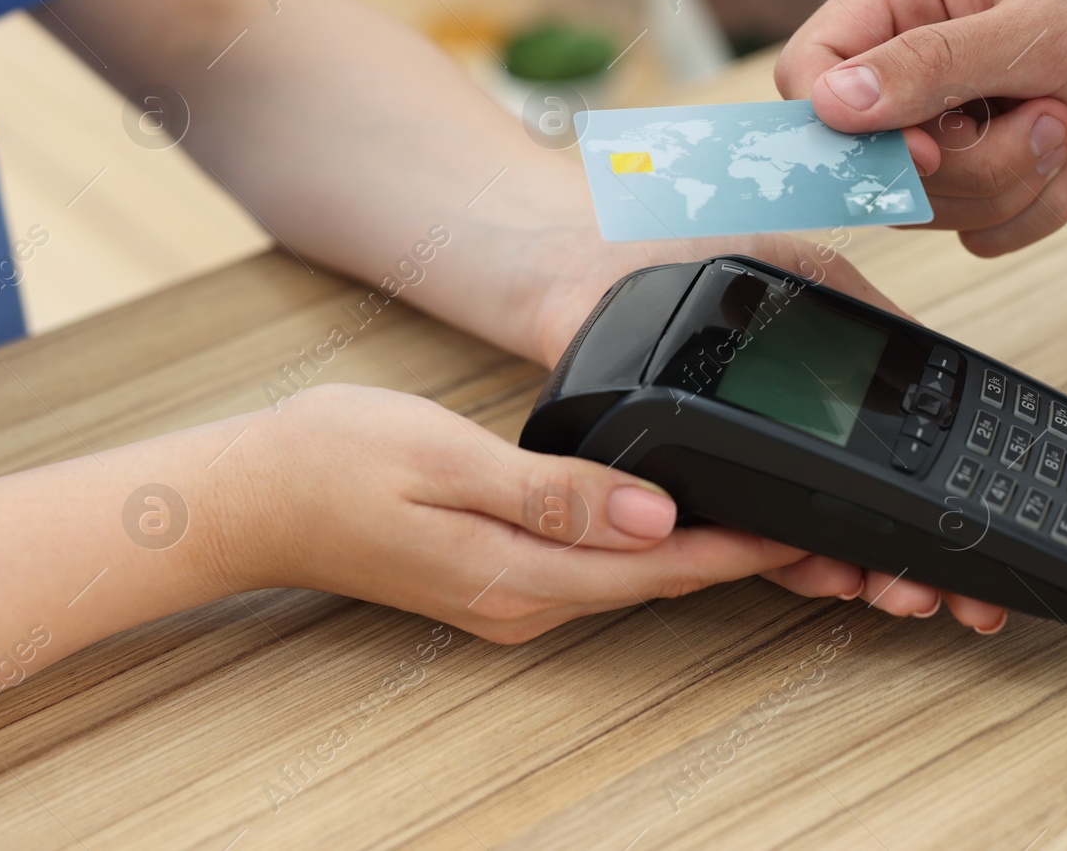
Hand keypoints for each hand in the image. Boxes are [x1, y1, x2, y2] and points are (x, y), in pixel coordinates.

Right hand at [228, 383, 813, 643]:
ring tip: (771, 527)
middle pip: (659, 583)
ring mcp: (510, 602)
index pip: (661, 567)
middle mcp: (524, 605)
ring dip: (703, 557)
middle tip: (816, 532)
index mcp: (520, 577)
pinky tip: (675, 524)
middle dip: (742, 559)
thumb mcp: (447, 460)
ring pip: (632, 581)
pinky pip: (598, 574)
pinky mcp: (498, 584)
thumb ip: (553, 494)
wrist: (250, 497)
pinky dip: (650, 552)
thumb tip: (651, 513)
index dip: (743, 549)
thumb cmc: (335, 462)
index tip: (808, 532)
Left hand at [519, 229, 1011, 632]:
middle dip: (910, 565)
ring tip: (900, 588)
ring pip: (809, 541)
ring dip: (860, 570)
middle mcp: (782, 446)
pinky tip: (827, 567)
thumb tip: (930, 358)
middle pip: (859, 521)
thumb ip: (863, 312)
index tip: (971, 554)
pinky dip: (788, 559)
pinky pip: (740, 534)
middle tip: (946, 591)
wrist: (591, 268)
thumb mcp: (802, 272)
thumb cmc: (689, 255)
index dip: (932, 516)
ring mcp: (736, 474)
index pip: (890, 465)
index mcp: (819, 400)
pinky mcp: (686, 488)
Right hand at [775, 0, 1066, 255]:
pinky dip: (1033, 210)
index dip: (847, 127)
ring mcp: (949, 120)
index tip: (923, 147)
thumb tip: (833, 101)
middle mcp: (915, 57)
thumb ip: (929, 65)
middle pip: (869, 158)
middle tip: (1036, 117)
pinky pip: (973, 231)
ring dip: (1009, 182)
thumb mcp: (1036, 29)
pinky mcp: (985, 172)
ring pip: (925, 204)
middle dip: (965, 161)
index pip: (811, 70)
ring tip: (1065, 126)